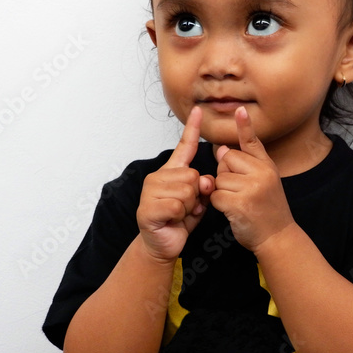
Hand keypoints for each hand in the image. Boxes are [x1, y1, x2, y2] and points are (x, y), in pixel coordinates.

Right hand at [136, 106, 213, 262]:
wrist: (164, 243)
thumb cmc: (181, 219)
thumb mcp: (199, 199)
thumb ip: (204, 186)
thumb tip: (205, 179)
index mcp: (172, 171)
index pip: (184, 146)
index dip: (192, 128)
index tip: (199, 109)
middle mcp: (158, 176)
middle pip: (193, 175)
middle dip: (197, 195)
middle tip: (188, 206)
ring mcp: (150, 192)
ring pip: (186, 191)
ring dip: (189, 207)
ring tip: (180, 213)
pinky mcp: (147, 208)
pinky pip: (177, 206)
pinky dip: (180, 216)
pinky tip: (173, 220)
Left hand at [211, 107, 293, 252]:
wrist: (278, 236)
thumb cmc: (268, 210)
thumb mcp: (266, 181)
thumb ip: (247, 164)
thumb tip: (222, 150)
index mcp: (268, 166)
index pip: (252, 142)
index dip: (245, 126)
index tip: (240, 109)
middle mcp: (262, 173)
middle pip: (227, 159)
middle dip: (226, 174)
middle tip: (241, 191)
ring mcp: (252, 187)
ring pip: (219, 178)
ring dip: (221, 191)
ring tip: (239, 202)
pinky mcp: (240, 203)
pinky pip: (215, 195)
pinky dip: (218, 204)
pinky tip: (233, 211)